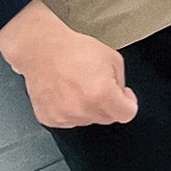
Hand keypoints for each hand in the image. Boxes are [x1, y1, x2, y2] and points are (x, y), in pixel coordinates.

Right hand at [0, 0, 137, 128]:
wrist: (42, 50)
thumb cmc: (74, 50)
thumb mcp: (113, 59)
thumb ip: (122, 82)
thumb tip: (121, 96)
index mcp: (101, 94)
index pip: (126, 115)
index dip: (128, 104)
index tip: (124, 97)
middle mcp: (82, 108)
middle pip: (107, 118)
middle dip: (109, 104)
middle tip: (99, 86)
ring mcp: (64, 116)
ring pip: (88, 120)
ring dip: (89, 108)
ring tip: (79, 87)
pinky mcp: (49, 118)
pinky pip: (69, 121)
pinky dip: (71, 111)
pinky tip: (67, 93)